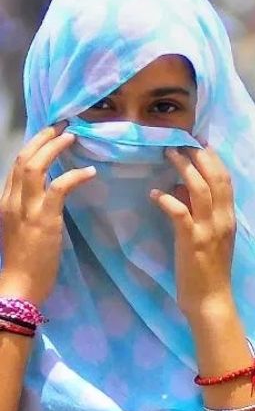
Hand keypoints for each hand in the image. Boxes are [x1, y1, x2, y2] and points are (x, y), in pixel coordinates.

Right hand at [0, 124, 96, 302]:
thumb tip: (49, 195)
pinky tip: (91, 172)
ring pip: (35, 166)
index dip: (33, 148)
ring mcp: (26, 208)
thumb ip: (31, 209)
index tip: (49, 136)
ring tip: (72, 137)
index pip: (16, 166)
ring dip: (54, 148)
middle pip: (23, 158)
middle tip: (62, 127)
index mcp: (5, 201)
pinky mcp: (43, 219)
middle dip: (42, 139)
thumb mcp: (22, 228)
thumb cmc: (25, 262)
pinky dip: (75, 176)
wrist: (19, 284)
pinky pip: (59, 187)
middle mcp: (11, 199)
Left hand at [152, 146, 237, 321]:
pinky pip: (179, 212)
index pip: (226, 180)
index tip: (198, 142)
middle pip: (216, 178)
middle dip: (199, 155)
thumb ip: (200, 212)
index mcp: (229, 218)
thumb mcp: (210, 237)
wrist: (211, 300)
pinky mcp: (192, 241)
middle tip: (181, 140)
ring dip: (183, 168)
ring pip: (199, 189)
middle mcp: (223, 220)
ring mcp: (209, 230)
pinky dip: (167, 199)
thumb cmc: (208, 271)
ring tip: (168, 153)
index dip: (213, 158)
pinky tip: (154, 193)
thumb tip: (183, 187)